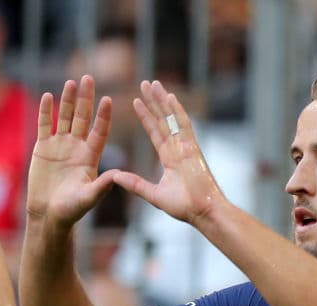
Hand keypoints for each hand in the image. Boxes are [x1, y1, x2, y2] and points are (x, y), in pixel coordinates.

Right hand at [26, 75, 115, 225]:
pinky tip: (48, 97)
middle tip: (88, 78)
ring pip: (64, 117)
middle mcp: (77, 146)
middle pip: (82, 117)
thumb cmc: (71, 210)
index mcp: (91, 156)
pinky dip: (45, 112)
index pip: (99, 131)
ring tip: (70, 82)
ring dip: (67, 100)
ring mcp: (60, 145)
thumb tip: (117, 175)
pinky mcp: (43, 147)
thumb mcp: (88, 198)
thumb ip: (101, 186)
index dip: (103, 116)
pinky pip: (44, 125)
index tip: (108, 99)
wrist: (48, 214)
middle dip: (85, 98)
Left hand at [112, 80, 226, 224]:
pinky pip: (184, 125)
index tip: (136, 102)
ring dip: (162, 100)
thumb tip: (114, 176)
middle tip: (145, 83)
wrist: (203, 211)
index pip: (155, 131)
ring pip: (172, 117)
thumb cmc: (183, 206)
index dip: (145, 117)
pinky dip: (177, 110)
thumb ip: (135, 184)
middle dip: (153, 101)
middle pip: (163, 119)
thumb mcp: (153, 194)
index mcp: (170, 157)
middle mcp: (178, 147)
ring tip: (153, 83)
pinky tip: (170, 96)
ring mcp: (186, 146)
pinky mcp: (193, 148)